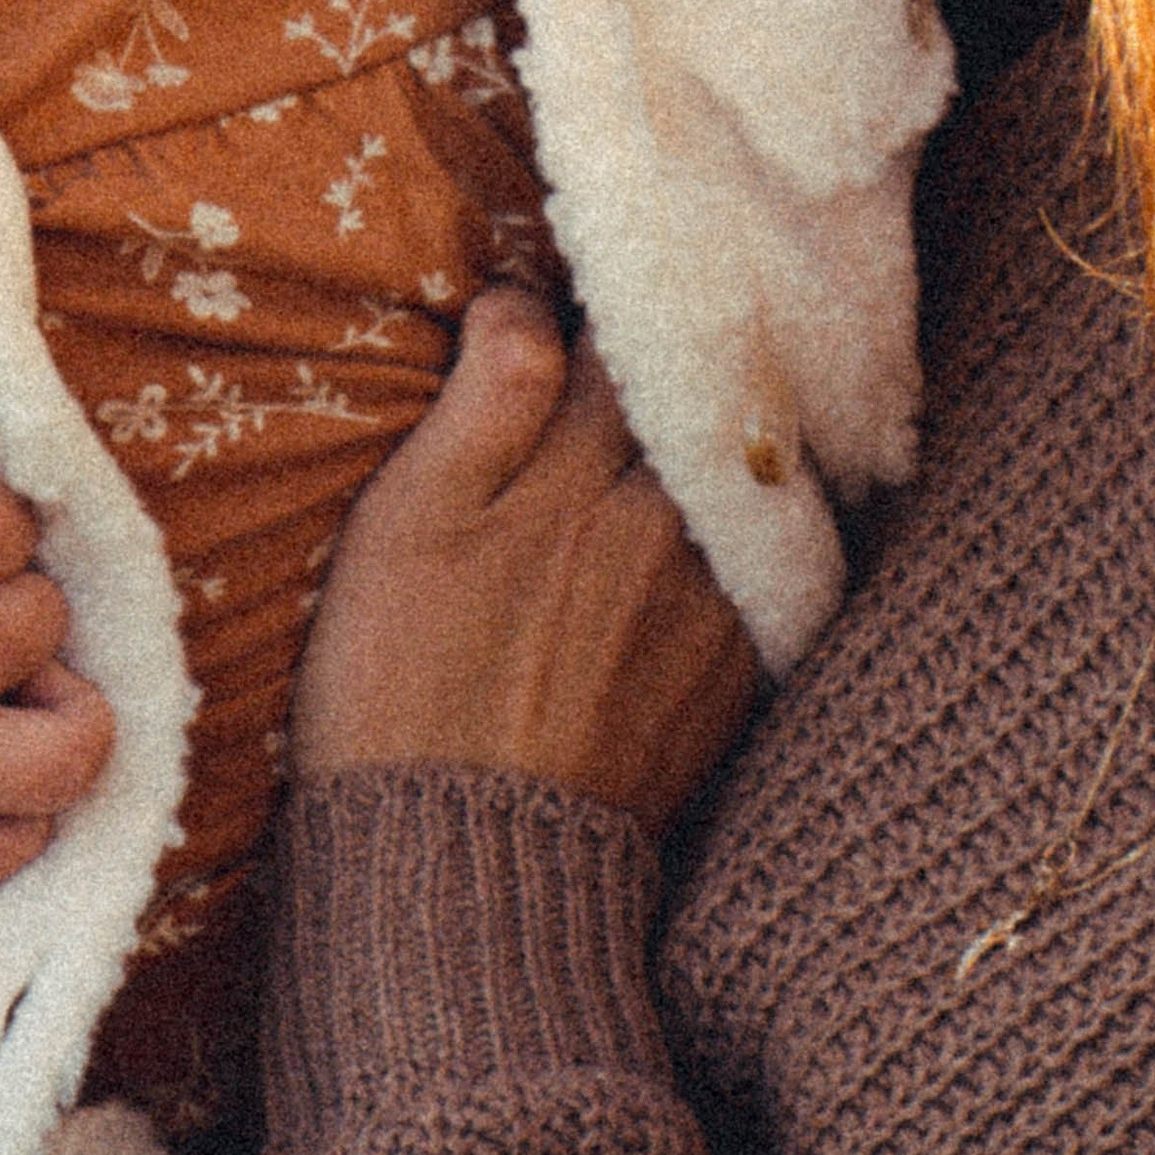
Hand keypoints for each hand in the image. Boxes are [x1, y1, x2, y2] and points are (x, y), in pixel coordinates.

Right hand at [291, 290, 761, 825]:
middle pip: (689, 408)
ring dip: (701, 455)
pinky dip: (724, 546)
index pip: (624, 341)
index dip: (605, 306)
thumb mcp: (406, 526)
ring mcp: (714, 602)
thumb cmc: (403, 687)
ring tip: (656, 449)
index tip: (589, 288)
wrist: (466, 866)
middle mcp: (670, 525)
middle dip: (667, 373)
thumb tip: (526, 298)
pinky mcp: (736, 672)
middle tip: (637, 347)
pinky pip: (751, 573)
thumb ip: (484, 401)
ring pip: (725, 486)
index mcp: (583, 472)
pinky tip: (675, 554)